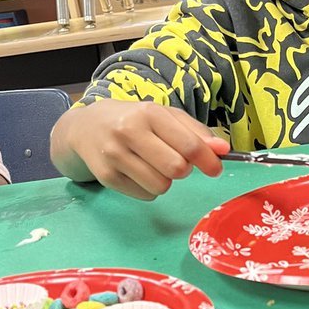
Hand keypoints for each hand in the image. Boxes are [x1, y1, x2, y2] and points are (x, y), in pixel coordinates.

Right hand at [51, 99, 229, 200]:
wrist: (85, 128)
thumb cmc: (134, 120)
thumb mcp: (165, 117)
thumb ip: (196, 132)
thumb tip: (223, 150)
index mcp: (149, 113)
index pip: (188, 145)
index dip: (208, 161)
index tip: (216, 169)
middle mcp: (129, 132)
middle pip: (176, 169)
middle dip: (182, 170)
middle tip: (173, 161)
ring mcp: (114, 155)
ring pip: (161, 186)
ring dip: (164, 181)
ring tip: (152, 165)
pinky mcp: (106, 177)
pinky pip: (145, 195)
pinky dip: (148, 188)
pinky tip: (137, 172)